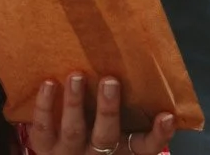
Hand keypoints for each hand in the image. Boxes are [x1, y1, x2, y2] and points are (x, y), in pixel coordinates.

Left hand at [32, 75, 174, 154]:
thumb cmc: (94, 133)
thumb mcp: (118, 131)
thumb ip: (129, 107)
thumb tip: (136, 63)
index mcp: (121, 150)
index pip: (146, 147)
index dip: (159, 134)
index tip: (167, 116)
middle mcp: (96, 154)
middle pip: (105, 135)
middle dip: (107, 109)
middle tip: (110, 80)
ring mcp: (68, 152)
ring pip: (73, 130)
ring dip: (74, 103)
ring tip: (76, 76)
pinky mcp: (43, 147)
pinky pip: (41, 128)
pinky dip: (44, 106)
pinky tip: (48, 82)